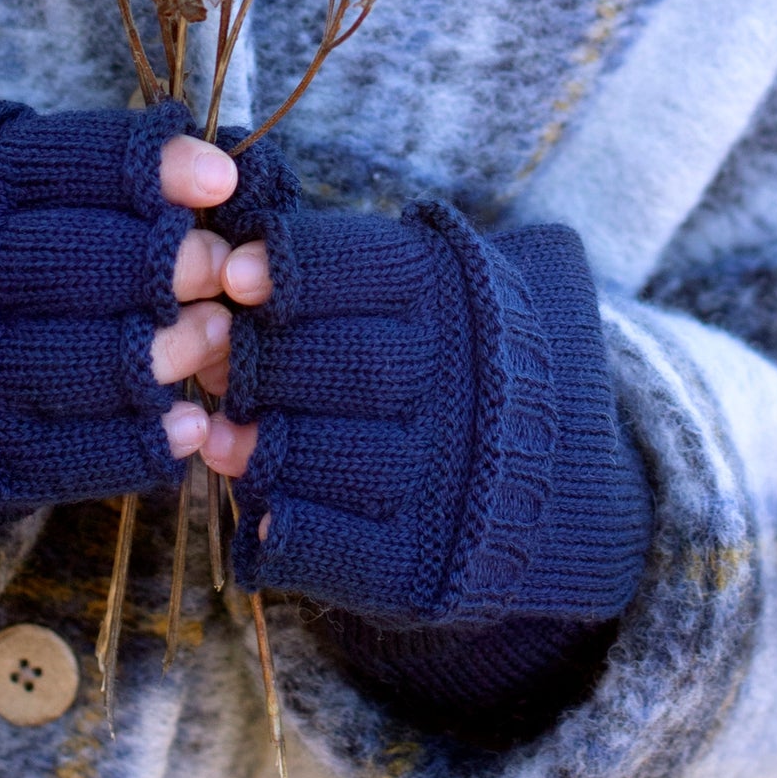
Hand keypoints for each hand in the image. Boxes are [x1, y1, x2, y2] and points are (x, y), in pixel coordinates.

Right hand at [0, 98, 287, 511]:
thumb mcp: (19, 182)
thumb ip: (106, 173)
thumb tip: (220, 176)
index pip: (71, 163)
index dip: (152, 169)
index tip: (222, 182)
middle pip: (79, 264)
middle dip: (170, 266)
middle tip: (227, 271)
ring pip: (83, 362)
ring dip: (169, 352)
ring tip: (217, 336)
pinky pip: (72, 454)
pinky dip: (139, 444)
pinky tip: (187, 426)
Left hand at [192, 177, 651, 626]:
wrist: (563, 493)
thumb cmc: (473, 364)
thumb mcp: (458, 287)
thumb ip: (368, 258)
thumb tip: (247, 207)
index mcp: (468, 302)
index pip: (371, 269)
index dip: (297, 268)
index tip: (239, 273)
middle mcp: (467, 390)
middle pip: (345, 362)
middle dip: (265, 359)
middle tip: (213, 357)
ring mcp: (446, 484)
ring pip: (326, 453)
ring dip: (256, 443)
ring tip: (217, 434)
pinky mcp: (421, 569)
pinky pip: (330, 547)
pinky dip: (279, 527)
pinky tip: (256, 508)